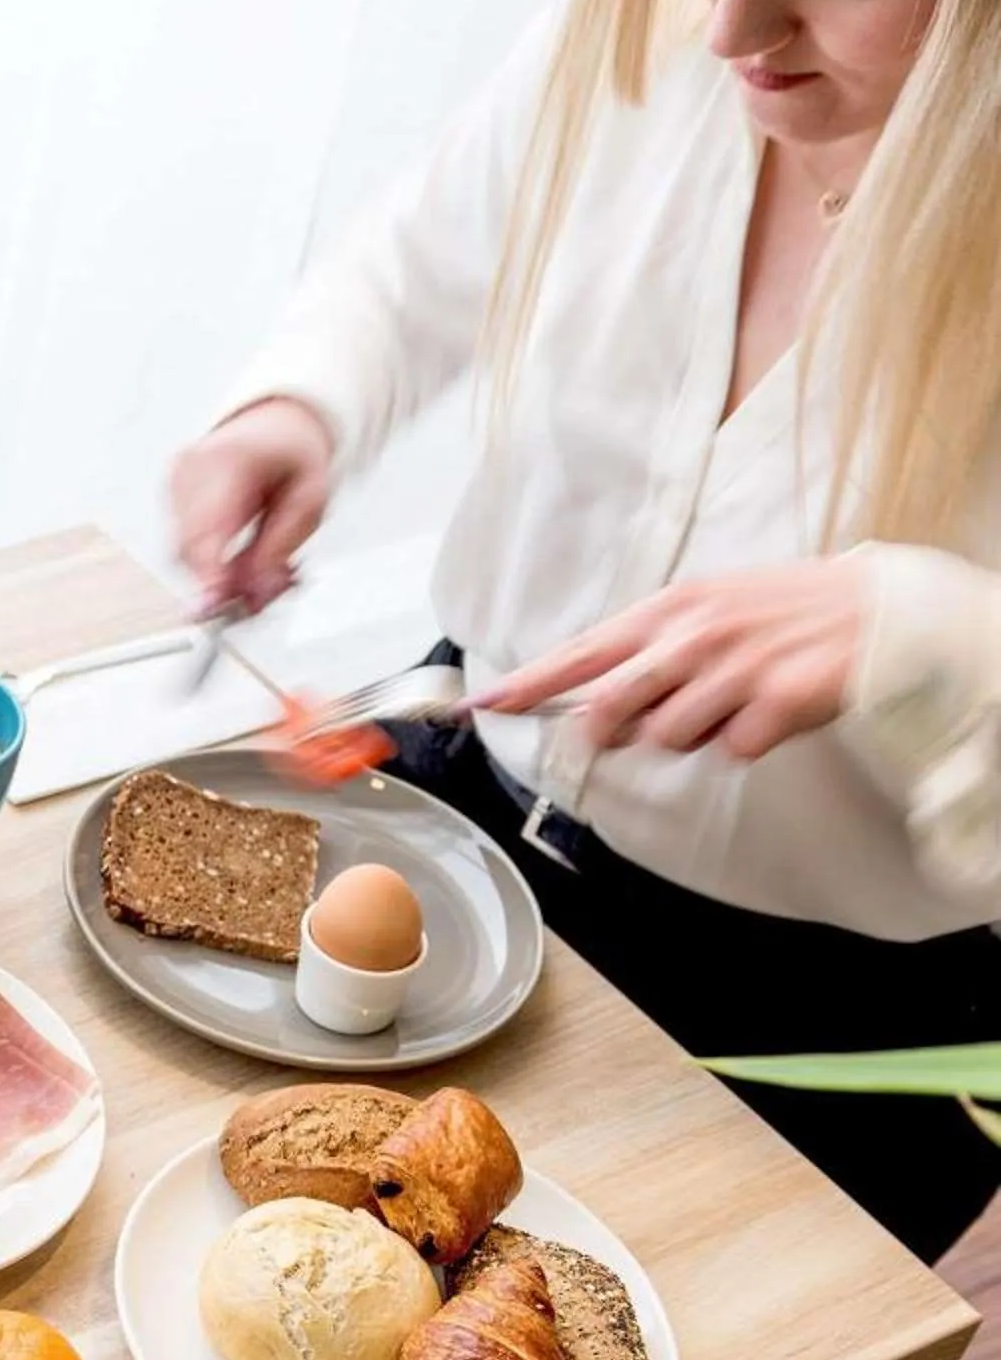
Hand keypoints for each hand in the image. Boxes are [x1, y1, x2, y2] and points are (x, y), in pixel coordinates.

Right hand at [166, 397, 336, 616]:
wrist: (274, 423)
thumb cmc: (293, 454)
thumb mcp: (310, 500)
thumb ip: (281, 549)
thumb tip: (254, 595)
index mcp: (228, 459)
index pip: (207, 529)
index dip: (209, 577)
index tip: (217, 609)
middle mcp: (191, 467)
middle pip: (188, 548)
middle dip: (220, 583)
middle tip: (258, 599)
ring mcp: (174, 481)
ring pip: (182, 553)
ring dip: (217, 575)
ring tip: (260, 571)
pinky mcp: (170, 495)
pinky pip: (182, 544)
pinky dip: (209, 561)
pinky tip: (237, 556)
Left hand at [471, 560, 865, 759]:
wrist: (878, 610)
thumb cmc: (785, 612)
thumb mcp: (708, 610)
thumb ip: (649, 652)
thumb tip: (594, 705)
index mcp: (669, 610)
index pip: (579, 653)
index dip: (526, 684)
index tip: (482, 705)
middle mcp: (693, 636)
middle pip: (609, 711)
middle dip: (616, 731)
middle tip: (656, 717)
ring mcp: (734, 669)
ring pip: (668, 738)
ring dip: (695, 734)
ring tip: (735, 701)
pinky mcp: (775, 701)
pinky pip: (732, 749)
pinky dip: (748, 741)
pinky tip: (773, 710)